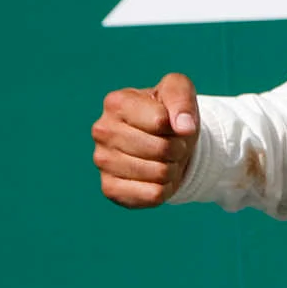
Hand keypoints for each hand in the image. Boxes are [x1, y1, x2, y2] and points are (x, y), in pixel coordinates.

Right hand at [92, 73, 200, 208]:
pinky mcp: (109, 188)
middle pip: (161, 149)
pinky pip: (152, 195)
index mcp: (116, 102)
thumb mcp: (179, 92)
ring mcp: (102, 161)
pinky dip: (164, 189)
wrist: (165, 144)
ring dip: (172, 169)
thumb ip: (183, 99)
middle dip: (177, 148)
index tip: (171, 123)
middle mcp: (102, 130)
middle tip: (171, 144)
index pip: (161, 121)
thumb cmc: (169, 114)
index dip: (177, 125)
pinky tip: (155, 178)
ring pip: (159, 173)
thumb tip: (185, 127)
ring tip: (163, 159)